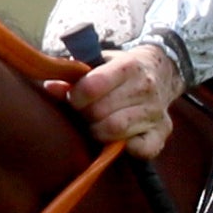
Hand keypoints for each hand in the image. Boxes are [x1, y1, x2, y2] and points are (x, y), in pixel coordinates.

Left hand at [44, 37, 179, 157]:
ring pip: (116, 130)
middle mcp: (145, 87)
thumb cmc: (121, 69)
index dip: (76, 97)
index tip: (74, 99)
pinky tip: (117, 140)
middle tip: (84, 114)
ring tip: (97, 125)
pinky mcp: (162, 131)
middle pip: (101, 111)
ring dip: (99, 132)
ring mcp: (155, 111)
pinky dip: (126, 148)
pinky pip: (142, 149)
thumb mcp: (99, 63)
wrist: (162, 72)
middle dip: (85, 116)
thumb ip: (74, 75)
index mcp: (128, 66)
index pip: (92, 86)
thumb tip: (50, 88)